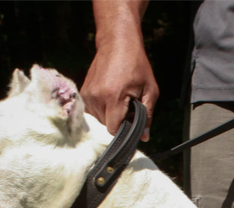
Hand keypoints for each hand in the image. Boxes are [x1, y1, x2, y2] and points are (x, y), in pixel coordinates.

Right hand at [81, 0, 156, 140]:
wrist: (117, 43)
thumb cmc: (137, 66)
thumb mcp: (150, 90)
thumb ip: (147, 115)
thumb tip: (145, 137)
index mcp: (113, 98)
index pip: (113, 130)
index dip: (124, 130)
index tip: (132, 124)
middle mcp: (96, 98)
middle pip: (106, 126)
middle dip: (118, 121)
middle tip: (129, 106)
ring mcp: (87, 95)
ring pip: (99, 120)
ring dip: (110, 115)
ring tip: (120, 99)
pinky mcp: (83, 93)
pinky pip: (93, 111)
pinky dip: (102, 109)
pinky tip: (110, 97)